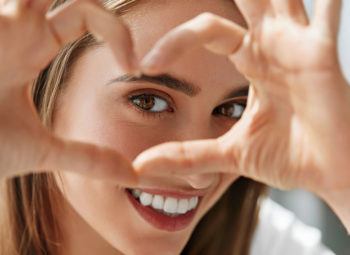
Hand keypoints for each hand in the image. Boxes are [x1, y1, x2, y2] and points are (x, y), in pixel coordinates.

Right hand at [0, 0, 137, 184]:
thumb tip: (132, 175)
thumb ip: (88, 157)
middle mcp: (16, 25)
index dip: (117, 32)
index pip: (86, 15)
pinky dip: (17, 4)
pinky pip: (6, 0)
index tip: (134, 68)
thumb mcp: (43, 150)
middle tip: (123, 37)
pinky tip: (24, 11)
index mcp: (34, 46)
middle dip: (95, 0)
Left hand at [134, 0, 349, 221]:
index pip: (205, 31)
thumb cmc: (288, 158)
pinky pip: (325, 14)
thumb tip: (141, 166)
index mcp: (252, 60)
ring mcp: (298, 46)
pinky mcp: (321, 56)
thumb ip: (187, 155)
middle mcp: (273, 45)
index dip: (173, 42)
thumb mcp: (227, 154)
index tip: (146, 65)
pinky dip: (327, 0)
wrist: (329, 174)